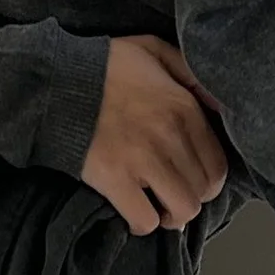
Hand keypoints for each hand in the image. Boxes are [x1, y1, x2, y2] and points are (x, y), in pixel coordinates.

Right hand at [81, 34, 230, 236]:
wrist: (55, 82)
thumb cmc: (105, 67)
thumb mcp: (155, 50)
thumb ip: (191, 73)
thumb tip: (219, 106)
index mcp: (184, 107)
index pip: (217, 165)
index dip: (207, 181)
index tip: (190, 181)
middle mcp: (170, 136)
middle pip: (202, 191)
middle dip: (190, 198)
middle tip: (171, 195)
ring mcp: (144, 160)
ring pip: (182, 210)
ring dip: (171, 216)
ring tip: (157, 208)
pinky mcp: (115, 179)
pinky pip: (145, 220)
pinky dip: (142, 223)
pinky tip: (134, 212)